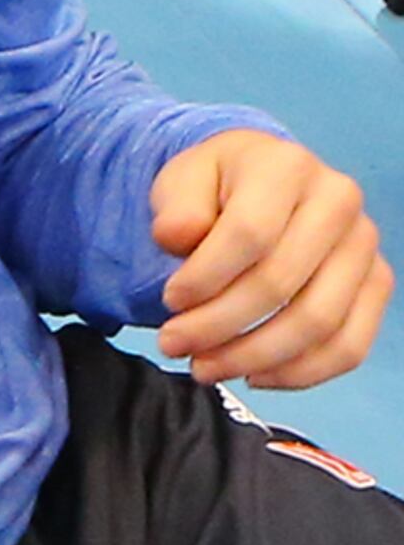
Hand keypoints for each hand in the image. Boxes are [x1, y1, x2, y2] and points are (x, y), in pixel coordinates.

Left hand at [152, 131, 386, 388]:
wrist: (261, 183)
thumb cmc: (216, 187)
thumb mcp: (181, 180)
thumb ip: (176, 208)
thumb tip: (178, 237)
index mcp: (288, 168)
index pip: (248, 234)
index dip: (204, 278)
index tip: (168, 301)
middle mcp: (340, 202)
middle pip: (280, 284)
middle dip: (217, 327)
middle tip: (172, 345)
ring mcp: (365, 246)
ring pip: (318, 323)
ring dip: (253, 358)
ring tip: (204, 368)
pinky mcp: (377, 284)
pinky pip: (350, 346)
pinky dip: (300, 373)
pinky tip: (254, 376)